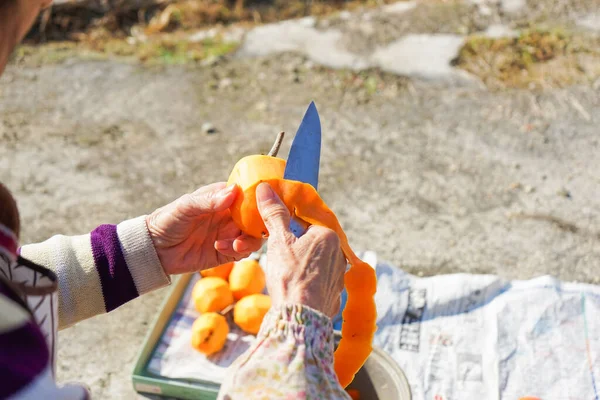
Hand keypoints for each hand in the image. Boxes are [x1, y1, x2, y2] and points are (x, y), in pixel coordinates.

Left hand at [146, 182, 262, 274]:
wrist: (153, 250)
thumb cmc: (167, 220)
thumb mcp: (185, 207)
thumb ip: (209, 201)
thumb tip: (233, 192)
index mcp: (221, 198)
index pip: (247, 194)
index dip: (259, 197)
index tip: (266, 202)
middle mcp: (228, 215)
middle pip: (256, 217)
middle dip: (259, 223)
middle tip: (255, 229)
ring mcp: (228, 234)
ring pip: (253, 236)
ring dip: (250, 240)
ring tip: (236, 244)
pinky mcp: (226, 253)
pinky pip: (242, 252)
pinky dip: (239, 251)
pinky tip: (222, 248)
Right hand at [256, 182, 345, 317]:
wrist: (300, 317)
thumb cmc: (290, 276)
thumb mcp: (278, 241)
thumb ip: (274, 214)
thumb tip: (265, 189)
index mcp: (328, 235)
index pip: (306, 220)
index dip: (288, 223)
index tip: (275, 228)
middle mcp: (338, 253)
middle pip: (312, 240)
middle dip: (295, 243)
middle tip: (277, 251)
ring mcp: (338, 274)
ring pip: (316, 260)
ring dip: (301, 261)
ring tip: (283, 270)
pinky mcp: (335, 292)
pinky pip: (319, 279)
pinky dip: (307, 279)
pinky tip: (294, 285)